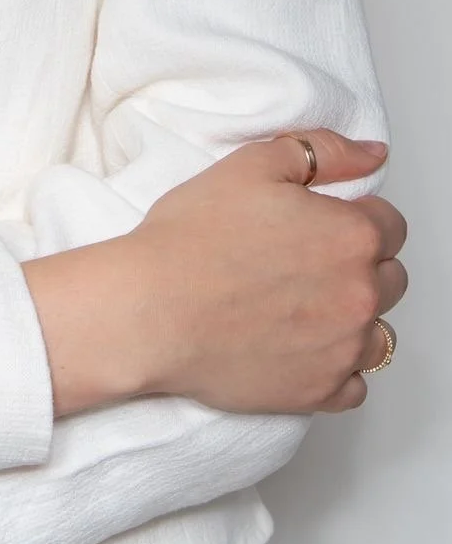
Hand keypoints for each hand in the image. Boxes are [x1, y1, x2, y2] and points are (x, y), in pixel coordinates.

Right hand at [23, 130, 407, 418]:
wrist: (152, 309)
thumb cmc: (192, 238)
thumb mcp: (252, 165)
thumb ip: (323, 152)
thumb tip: (374, 154)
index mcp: (351, 235)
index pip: (390, 224)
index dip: (354, 217)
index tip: (318, 224)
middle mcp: (361, 294)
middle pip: (391, 278)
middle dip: (360, 266)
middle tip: (304, 262)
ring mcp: (344, 349)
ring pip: (379, 333)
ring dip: (355, 319)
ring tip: (302, 307)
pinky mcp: (320, 392)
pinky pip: (356, 386)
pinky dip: (337, 368)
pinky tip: (300, 347)